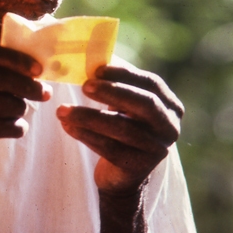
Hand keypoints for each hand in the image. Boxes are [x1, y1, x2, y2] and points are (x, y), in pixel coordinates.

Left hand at [56, 64, 183, 194]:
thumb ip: (118, 84)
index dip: (125, 74)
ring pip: (121, 128)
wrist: (123, 176)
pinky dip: (85, 135)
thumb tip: (92, 56)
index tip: (97, 69)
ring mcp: (156, 149)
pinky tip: (67, 126)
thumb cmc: (122, 129)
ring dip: (88, 116)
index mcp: (170, 106)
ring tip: (62, 109)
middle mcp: (169, 127)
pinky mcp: (138, 168)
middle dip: (113, 92)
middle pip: (144, 104)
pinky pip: (109, 148)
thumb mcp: (126, 105)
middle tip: (84, 85)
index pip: (151, 84)